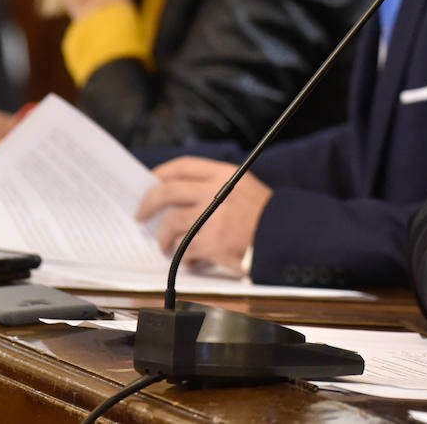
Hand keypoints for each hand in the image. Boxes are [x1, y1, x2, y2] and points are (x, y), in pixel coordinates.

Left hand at [135, 156, 271, 274]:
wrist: (285, 235)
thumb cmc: (265, 214)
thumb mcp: (244, 186)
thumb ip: (216, 185)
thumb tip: (179, 195)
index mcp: (223, 174)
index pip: (182, 166)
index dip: (160, 174)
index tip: (149, 182)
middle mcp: (215, 191)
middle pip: (167, 192)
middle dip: (147, 204)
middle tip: (140, 216)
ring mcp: (212, 217)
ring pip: (170, 224)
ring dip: (163, 237)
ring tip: (164, 245)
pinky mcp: (212, 242)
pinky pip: (184, 248)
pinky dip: (182, 255)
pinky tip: (189, 259)